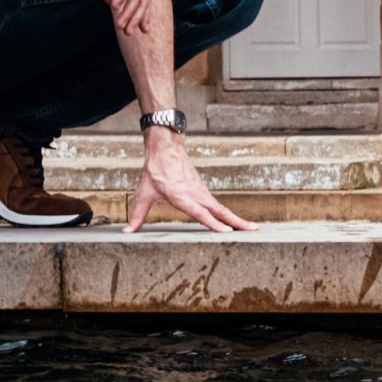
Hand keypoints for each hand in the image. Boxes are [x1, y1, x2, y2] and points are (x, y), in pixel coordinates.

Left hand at [126, 130, 256, 233]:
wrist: (166, 149)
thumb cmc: (155, 171)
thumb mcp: (143, 194)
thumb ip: (137, 215)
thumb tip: (127, 232)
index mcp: (182, 197)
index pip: (200, 213)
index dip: (213, 223)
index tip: (227, 232)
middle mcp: (196, 195)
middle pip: (221, 211)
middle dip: (237, 222)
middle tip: (254, 230)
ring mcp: (202, 193)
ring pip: (222, 208)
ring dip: (237, 218)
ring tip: (252, 228)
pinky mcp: (203, 191)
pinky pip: (218, 205)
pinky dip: (228, 214)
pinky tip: (235, 222)